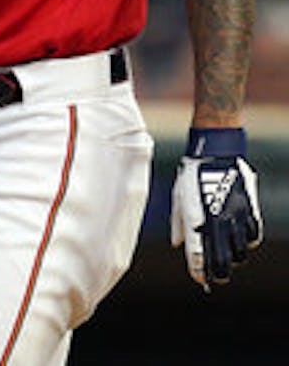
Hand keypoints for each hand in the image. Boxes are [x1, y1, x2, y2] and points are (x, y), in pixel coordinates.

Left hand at [170, 129, 262, 289]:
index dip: (198, 270)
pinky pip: (253, 235)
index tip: (199, 278)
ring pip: (240, 252)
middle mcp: (217, 220)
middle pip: (223, 260)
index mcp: (196, 217)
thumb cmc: (192, 173)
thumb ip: (179, 222)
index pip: (198, 254)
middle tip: (215, 276)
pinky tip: (241, 240)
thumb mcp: (179, 196)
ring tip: (227, 257)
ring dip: (233, 258)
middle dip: (219, 273)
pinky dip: (247, 242)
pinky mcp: (250, 209)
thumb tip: (178, 245)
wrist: (216, 152)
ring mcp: (236, 216)